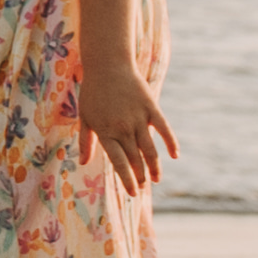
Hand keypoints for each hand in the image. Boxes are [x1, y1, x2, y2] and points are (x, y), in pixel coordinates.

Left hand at [79, 56, 176, 188]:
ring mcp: (138, 118)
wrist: (107, 64)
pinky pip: (164, 129)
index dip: (127, 179)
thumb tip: (83, 163)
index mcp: (106, 132)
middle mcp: (123, 128)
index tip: (134, 193)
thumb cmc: (93, 92)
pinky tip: (174, 155)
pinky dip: (171, 143)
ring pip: (150, 150)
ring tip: (156, 179)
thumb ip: (86, 141)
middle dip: (141, 176)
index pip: (119, 162)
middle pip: (136, 159)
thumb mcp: (84, 116)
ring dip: (155, 167)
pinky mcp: (151, 108)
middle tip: (143, 186)